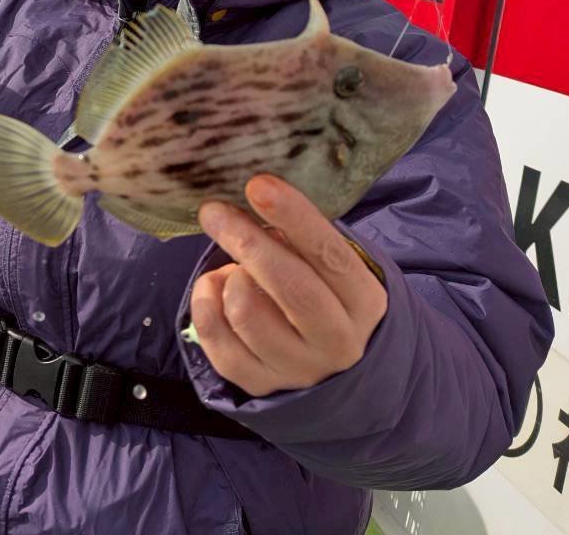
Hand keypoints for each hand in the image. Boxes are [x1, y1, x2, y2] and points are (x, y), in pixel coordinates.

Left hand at [190, 175, 387, 396]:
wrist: (336, 371)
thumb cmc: (327, 296)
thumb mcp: (333, 268)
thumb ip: (304, 239)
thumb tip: (257, 195)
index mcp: (363, 301)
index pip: (330, 254)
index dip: (293, 216)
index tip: (258, 185)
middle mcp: (337, 340)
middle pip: (287, 285)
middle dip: (245, 240)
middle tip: (214, 210)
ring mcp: (298, 368)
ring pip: (245, 312)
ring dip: (230, 278)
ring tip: (233, 268)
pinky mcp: (260, 384)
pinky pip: (217, 341)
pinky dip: (205, 305)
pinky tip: (214, 288)